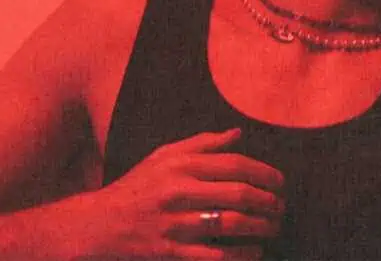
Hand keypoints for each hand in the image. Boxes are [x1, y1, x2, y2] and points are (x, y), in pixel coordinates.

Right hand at [70, 128, 282, 259]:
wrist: (99, 225)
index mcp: (180, 165)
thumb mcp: (163, 157)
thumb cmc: (137, 188)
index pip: (235, 164)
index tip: (280, 183)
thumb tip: (238, 133)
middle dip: (269, 202)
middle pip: (238, 194)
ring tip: (273, 228)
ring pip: (231, 225)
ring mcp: (175, 224)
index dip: (265, 173)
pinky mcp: (171, 252)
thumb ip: (202, 144)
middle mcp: (178, 191)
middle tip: (281, 208)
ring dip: (260, 228)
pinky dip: (241, 255)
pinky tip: (254, 252)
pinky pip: (216, 256)